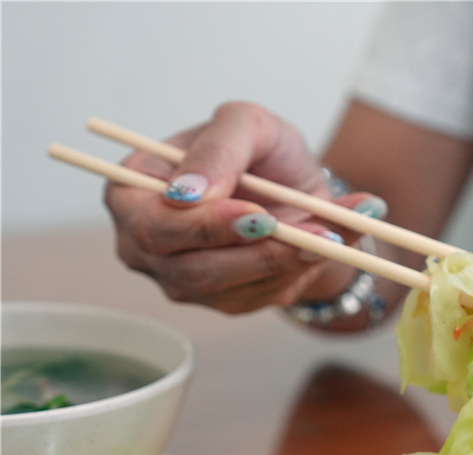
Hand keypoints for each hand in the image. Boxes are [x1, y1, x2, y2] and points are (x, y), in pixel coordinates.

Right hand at [104, 101, 382, 313]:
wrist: (295, 190)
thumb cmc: (259, 152)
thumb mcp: (246, 124)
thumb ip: (221, 145)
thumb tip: (192, 191)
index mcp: (131, 192)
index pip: (151, 223)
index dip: (203, 224)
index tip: (256, 213)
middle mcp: (145, 245)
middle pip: (187, 269)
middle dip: (252, 250)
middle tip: (307, 232)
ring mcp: (181, 279)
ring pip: (229, 288)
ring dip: (284, 262)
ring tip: (329, 233)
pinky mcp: (224, 300)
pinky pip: (258, 295)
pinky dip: (297, 271)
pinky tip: (325, 246)